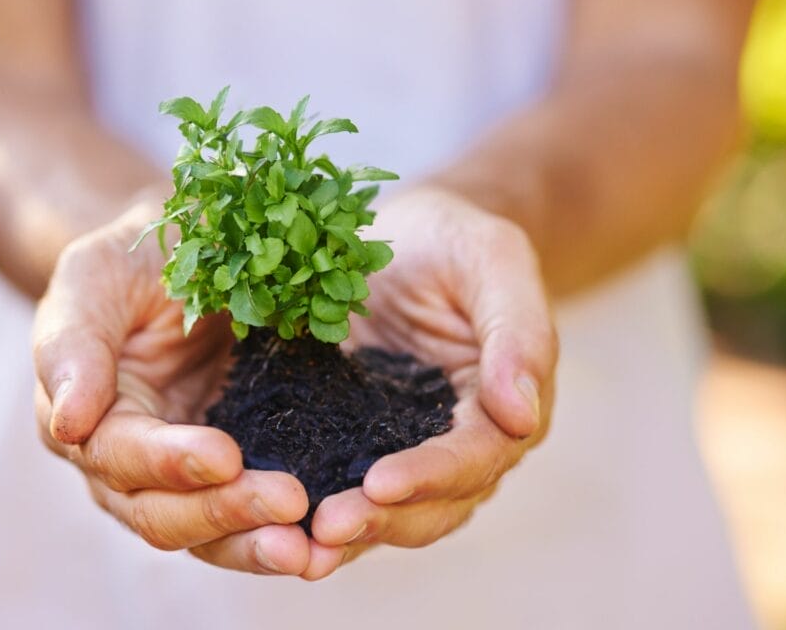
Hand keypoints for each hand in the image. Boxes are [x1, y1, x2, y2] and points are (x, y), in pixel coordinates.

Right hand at [33, 201, 312, 575]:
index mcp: (86, 421)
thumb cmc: (133, 261)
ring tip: (312, 552)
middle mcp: (128, 466)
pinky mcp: (237, 473)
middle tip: (288, 503)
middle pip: (165, 513)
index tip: (224, 455)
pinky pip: (255, 518)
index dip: (168, 461)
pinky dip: (287, 533)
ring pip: (211, 534)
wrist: (190, 254)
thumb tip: (67, 424)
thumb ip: (72, 344)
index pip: (120, 456)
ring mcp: (184, 477)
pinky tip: (332, 543)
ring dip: (258, 545)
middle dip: (225, 512)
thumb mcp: (93, 277)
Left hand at [304, 187, 557, 577]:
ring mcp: (400, 448)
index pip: (475, 456)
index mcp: (501, 409)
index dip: (431, 474)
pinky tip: (263, 518)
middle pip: (430, 504)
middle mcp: (457, 445)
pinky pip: (332, 482)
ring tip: (296, 548)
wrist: (403, 237)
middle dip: (379, 520)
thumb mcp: (492, 260)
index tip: (380, 483)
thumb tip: (522, 416)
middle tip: (326, 529)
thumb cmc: (454, 241)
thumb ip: (517, 332)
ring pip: (383, 511)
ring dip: (344, 532)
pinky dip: (306, 508)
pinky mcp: (349, 440)